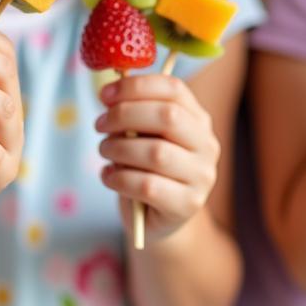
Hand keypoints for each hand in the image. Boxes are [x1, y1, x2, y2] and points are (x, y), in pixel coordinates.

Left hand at [95, 74, 218, 242]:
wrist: (156, 219)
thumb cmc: (144, 167)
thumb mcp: (140, 134)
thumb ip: (131, 112)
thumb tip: (109, 94)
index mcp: (198, 119)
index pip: (174, 89)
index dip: (136, 86)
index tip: (105, 95)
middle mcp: (207, 145)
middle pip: (168, 116)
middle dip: (124, 115)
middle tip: (99, 124)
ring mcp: (202, 176)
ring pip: (156, 153)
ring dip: (119, 148)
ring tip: (104, 151)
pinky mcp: (188, 205)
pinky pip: (148, 186)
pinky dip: (119, 178)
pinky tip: (108, 176)